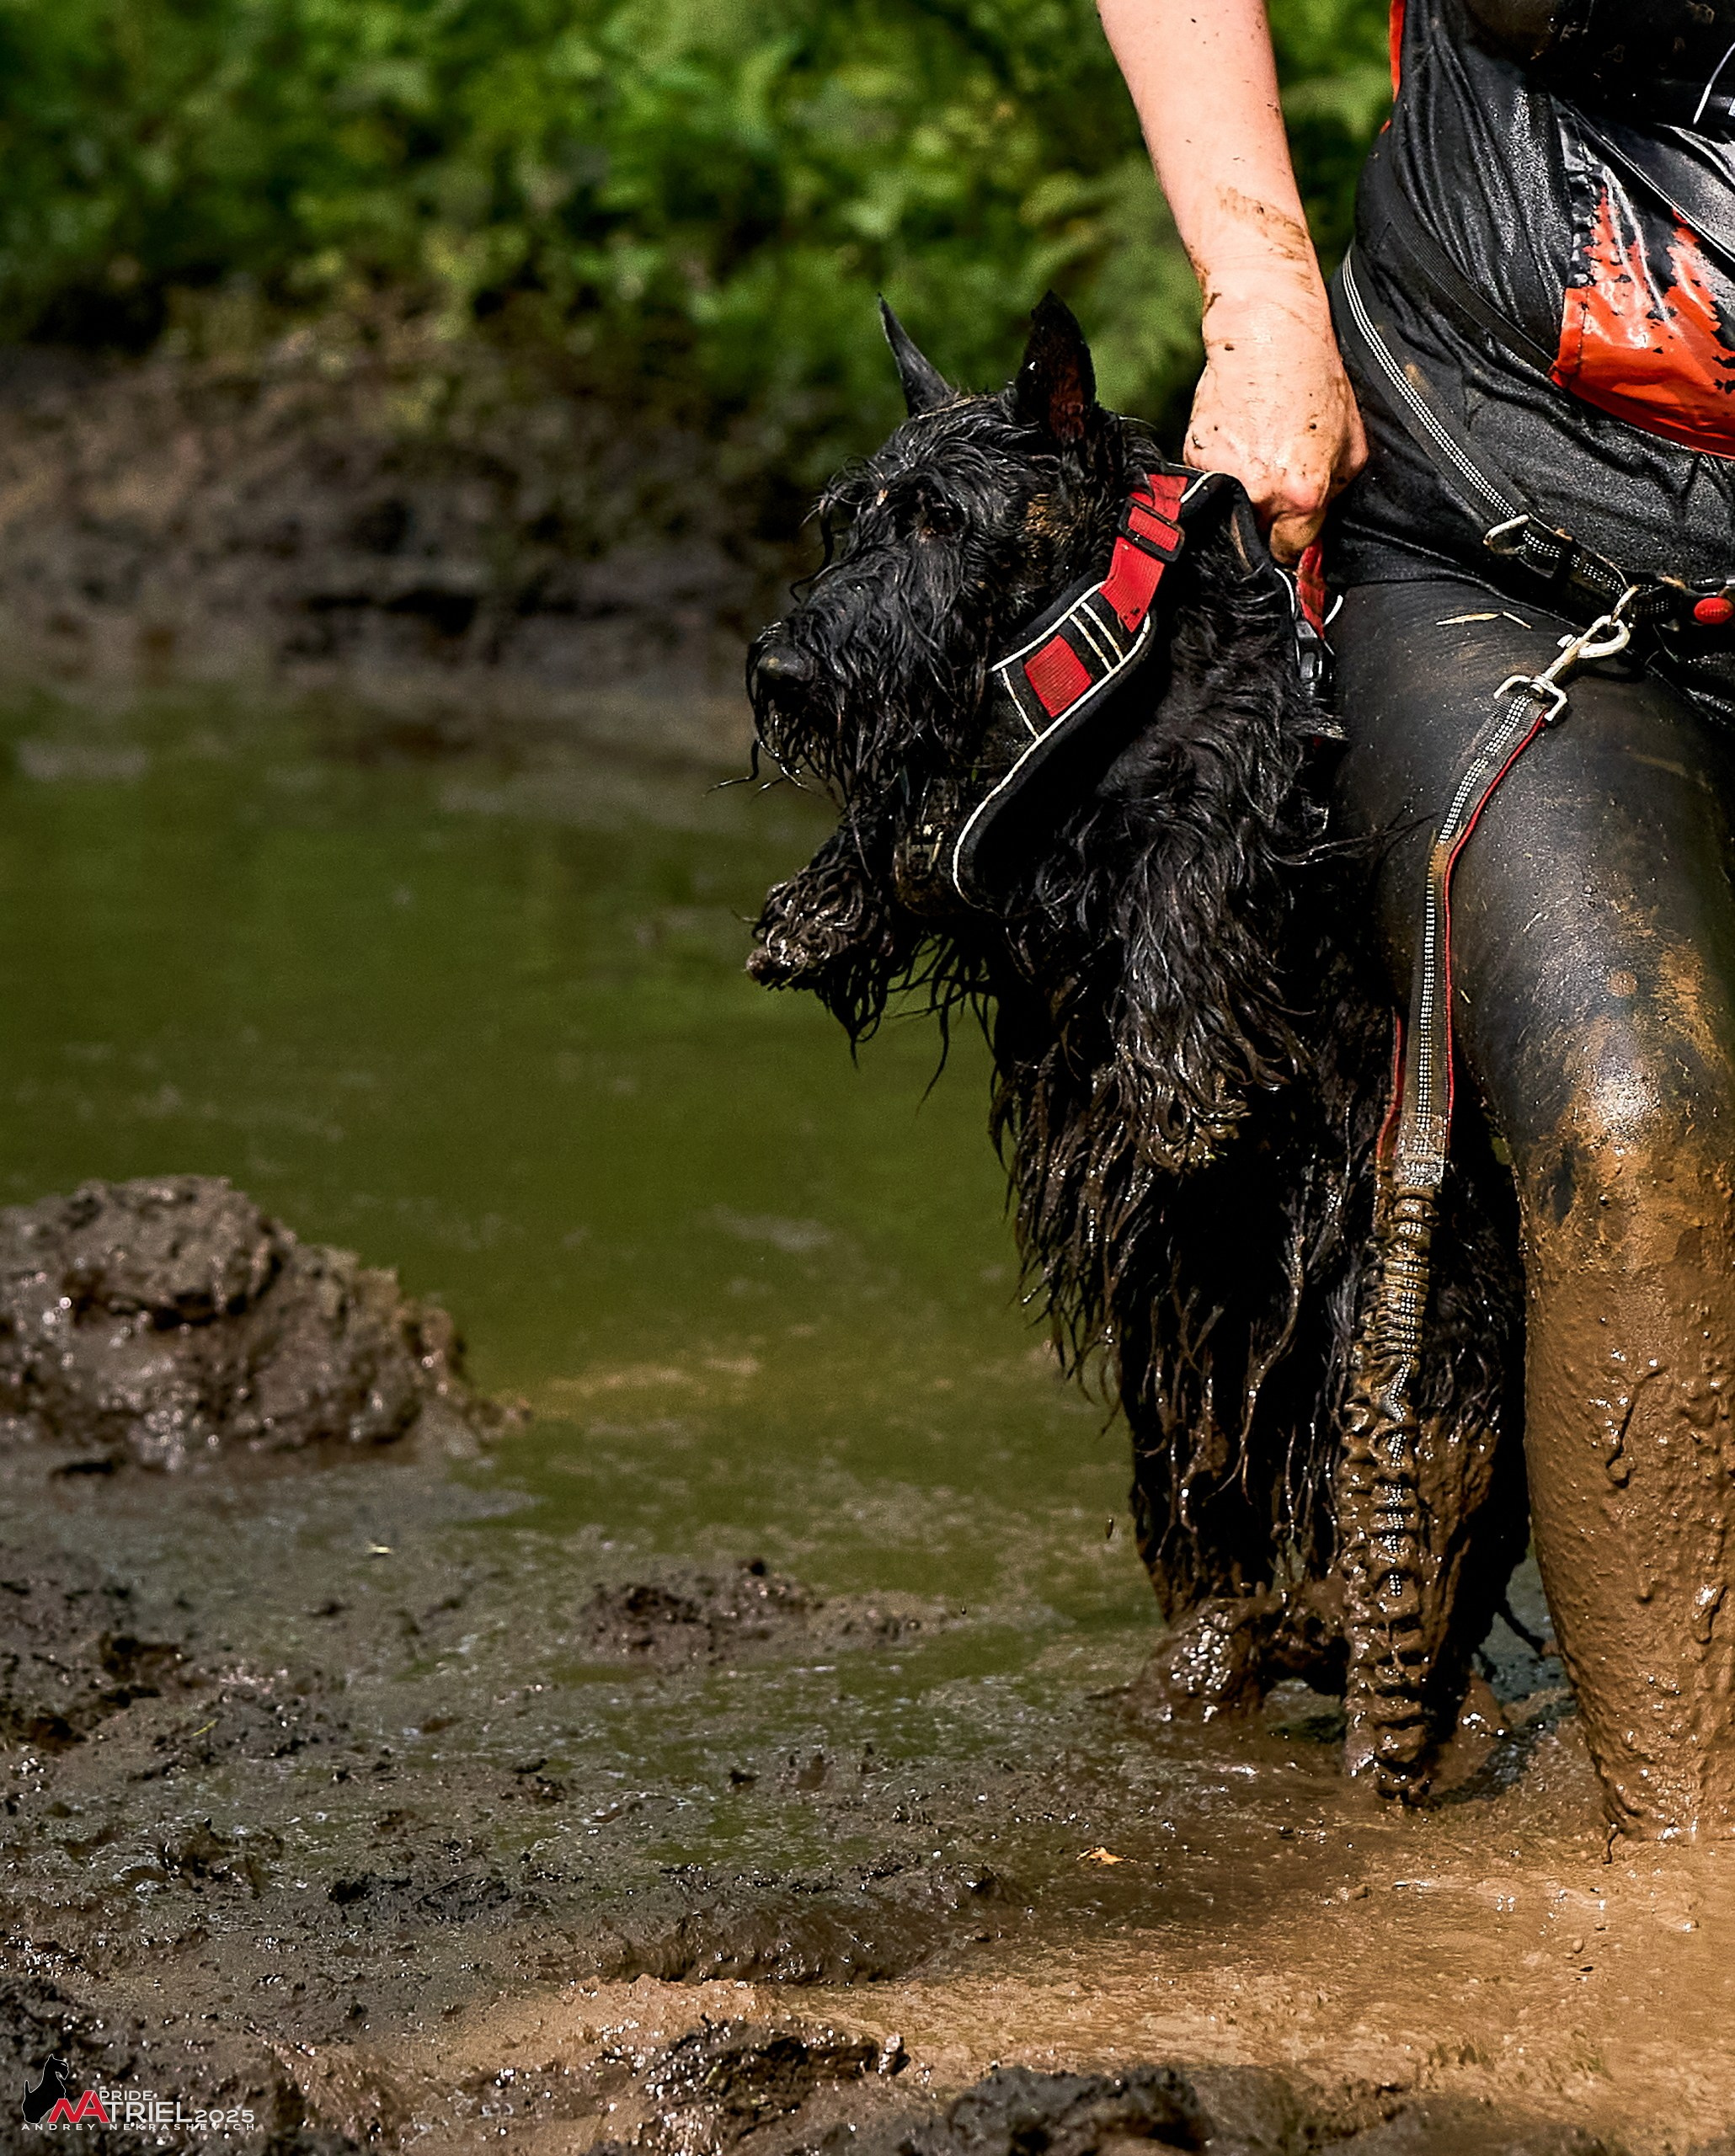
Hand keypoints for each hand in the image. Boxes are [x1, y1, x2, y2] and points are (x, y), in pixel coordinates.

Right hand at [1184, 287, 1367, 562]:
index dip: (1293, 545)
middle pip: (1258, 540)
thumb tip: (1316, 534)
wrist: (1267, 335)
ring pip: (1230, 516)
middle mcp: (1260, 492)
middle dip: (1269, 525)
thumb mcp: (1351, 445)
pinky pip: (1211, 486)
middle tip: (1279, 489)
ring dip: (1245, 501)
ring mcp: (1222, 477)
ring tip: (1259, 460)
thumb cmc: (1315, 379)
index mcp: (1303, 493)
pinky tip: (1240, 441)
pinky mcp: (1195, 458)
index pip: (1291, 552)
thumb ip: (1334, 496)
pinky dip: (1223, 473)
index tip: (1291, 536)